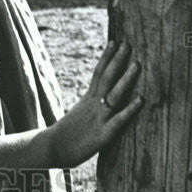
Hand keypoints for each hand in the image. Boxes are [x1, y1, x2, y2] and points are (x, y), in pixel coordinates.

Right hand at [45, 40, 142, 167]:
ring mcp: (98, 118)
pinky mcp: (102, 134)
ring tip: (137, 64)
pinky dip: (130, 109)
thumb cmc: (64, 137)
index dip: (107, 57)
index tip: (114, 41)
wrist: (50, 150)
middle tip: (128, 44)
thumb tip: (96, 104)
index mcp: (87, 100)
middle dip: (117, 60)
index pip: (98, 73)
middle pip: (106, 78)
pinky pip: (118, 120)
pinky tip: (141, 99)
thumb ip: (89, 110)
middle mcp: (93, 104)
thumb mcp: (78, 118)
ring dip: (126, 79)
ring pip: (114, 94)